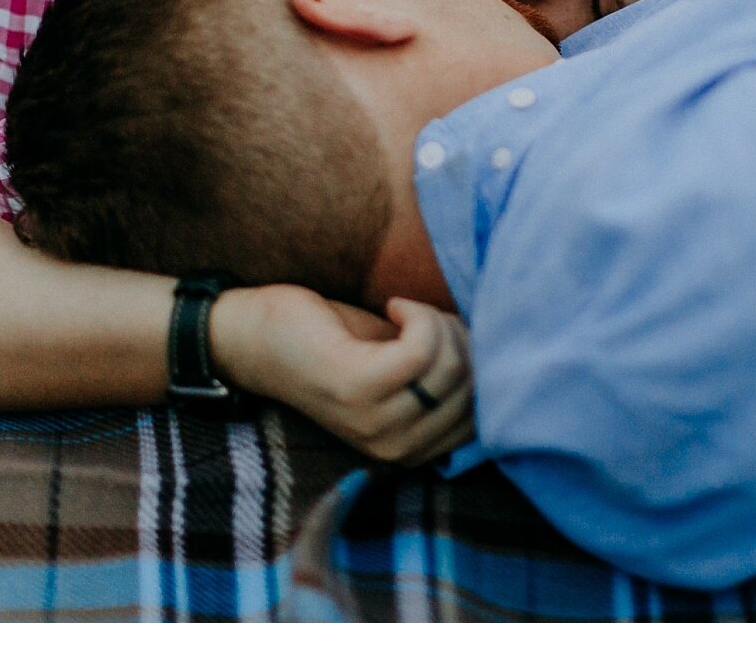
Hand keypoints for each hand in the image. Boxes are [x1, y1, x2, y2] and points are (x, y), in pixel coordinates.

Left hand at [208, 284, 473, 465]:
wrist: (254, 336)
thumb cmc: (331, 342)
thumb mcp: (399, 368)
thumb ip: (443, 376)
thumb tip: (501, 351)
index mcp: (411, 451)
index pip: (484, 413)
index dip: (480, 361)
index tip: (447, 331)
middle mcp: (396, 449)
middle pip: (474, 386)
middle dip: (462, 337)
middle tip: (423, 316)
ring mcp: (375, 423)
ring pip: (452, 366)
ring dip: (439, 322)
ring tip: (407, 311)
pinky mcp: (356, 387)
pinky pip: (421, 348)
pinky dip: (418, 314)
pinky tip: (393, 305)